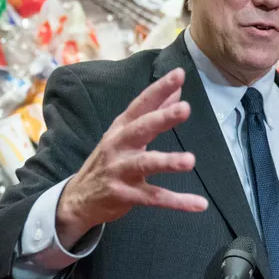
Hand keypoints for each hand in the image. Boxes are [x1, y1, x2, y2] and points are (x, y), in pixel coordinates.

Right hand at [57, 67, 208, 246]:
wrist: (79, 198)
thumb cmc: (110, 160)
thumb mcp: (126, 134)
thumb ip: (153, 112)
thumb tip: (178, 91)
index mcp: (122, 128)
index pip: (141, 104)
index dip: (159, 89)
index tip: (179, 74)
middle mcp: (119, 145)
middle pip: (141, 129)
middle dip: (162, 118)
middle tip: (185, 109)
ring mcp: (120, 170)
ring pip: (145, 164)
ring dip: (167, 162)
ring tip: (190, 161)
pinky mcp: (124, 195)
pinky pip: (154, 198)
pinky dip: (177, 201)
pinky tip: (200, 204)